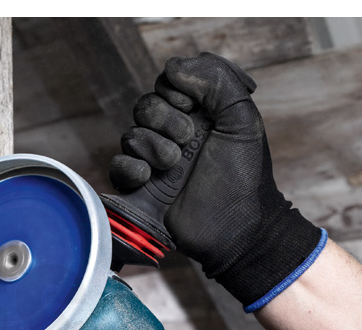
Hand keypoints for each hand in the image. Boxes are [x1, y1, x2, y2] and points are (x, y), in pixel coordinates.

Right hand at [109, 52, 322, 309]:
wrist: (236, 229)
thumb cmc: (244, 176)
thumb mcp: (242, 119)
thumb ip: (217, 81)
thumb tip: (174, 67)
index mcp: (198, 114)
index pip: (167, 82)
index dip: (174, 89)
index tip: (193, 107)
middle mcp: (173, 134)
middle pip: (144, 106)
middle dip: (163, 121)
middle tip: (187, 142)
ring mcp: (154, 161)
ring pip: (130, 135)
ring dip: (152, 148)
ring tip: (173, 167)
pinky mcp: (140, 187)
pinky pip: (117, 165)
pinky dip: (130, 168)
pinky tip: (149, 178)